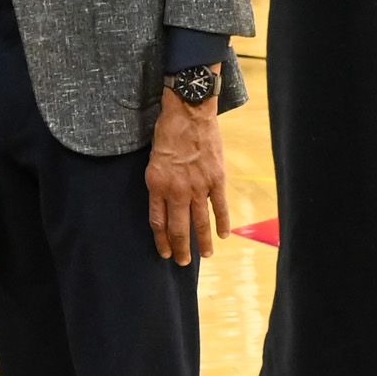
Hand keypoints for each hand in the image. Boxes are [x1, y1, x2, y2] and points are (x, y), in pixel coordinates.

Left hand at [143, 83, 230, 265]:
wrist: (189, 112)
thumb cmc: (167, 132)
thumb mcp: (153, 159)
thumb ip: (158, 183)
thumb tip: (164, 204)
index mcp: (157, 185)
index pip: (158, 222)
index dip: (162, 240)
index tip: (165, 253)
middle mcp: (177, 190)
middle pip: (179, 228)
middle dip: (181, 249)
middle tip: (182, 263)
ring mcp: (198, 187)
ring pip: (200, 222)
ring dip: (202, 242)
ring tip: (205, 255)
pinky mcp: (216, 180)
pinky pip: (220, 207)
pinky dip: (222, 222)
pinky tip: (224, 234)